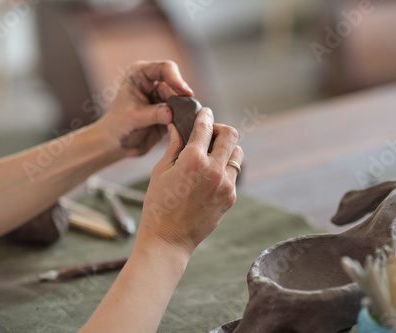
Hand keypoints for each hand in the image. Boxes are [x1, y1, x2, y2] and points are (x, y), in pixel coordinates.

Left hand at [95, 60, 193, 156]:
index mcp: (140, 74)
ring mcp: (161, 97)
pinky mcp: (169, 111)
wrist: (117, 144)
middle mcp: (152, 82)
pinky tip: (183, 126)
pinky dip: (183, 119)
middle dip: (180, 99)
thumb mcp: (134, 118)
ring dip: (182, 110)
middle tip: (185, 112)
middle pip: (176, 85)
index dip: (177, 79)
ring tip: (181, 121)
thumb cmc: (118, 126)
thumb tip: (172, 113)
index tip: (185, 92)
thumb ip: (154, 114)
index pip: (164, 68)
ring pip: (180, 100)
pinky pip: (182, 112)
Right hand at [137, 108, 243, 255]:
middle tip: (209, 134)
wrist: (168, 240)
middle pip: (231, 135)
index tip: (205, 112)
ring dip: (226, 149)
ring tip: (211, 155)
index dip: (205, 115)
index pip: (206, 126)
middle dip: (220, 129)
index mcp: (193, 160)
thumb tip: (177, 126)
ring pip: (237, 154)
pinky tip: (210, 175)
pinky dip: (225, 168)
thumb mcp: (161, 171)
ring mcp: (226, 185)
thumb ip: (174, 145)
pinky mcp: (231, 198)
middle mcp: (214, 170)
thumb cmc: (158, 205)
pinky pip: (234, 174)